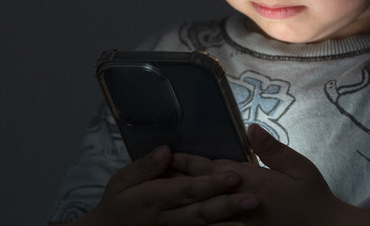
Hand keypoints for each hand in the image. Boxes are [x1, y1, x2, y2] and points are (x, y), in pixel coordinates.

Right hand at [83, 145, 259, 225]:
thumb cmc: (117, 203)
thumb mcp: (121, 181)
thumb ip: (145, 166)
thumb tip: (166, 150)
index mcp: (152, 197)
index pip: (186, 189)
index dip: (210, 184)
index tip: (233, 175)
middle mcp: (165, 217)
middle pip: (200, 211)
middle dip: (227, 205)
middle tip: (252, 198)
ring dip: (227, 222)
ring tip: (250, 216)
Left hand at [172, 125, 369, 225]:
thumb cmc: (313, 196)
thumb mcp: (298, 167)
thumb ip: (273, 149)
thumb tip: (251, 128)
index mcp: (252, 181)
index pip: (211, 170)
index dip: (188, 162)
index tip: (168, 154)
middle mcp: (240, 202)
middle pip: (201, 189)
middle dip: (177, 179)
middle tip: (153, 172)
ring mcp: (240, 221)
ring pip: (203, 210)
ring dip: (183, 200)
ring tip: (160, 194)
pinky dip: (199, 220)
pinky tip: (187, 218)